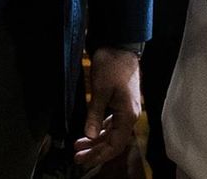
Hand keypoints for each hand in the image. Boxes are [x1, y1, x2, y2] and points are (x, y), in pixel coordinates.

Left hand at [75, 46, 142, 167]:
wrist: (120, 46)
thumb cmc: (112, 66)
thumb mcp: (100, 90)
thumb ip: (94, 114)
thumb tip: (88, 135)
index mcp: (127, 115)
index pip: (115, 144)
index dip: (99, 155)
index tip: (83, 160)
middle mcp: (129, 116)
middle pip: (113, 142)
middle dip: (95, 151)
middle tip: (77, 157)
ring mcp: (126, 110)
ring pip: (111, 133)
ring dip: (96, 141)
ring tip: (79, 146)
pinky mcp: (120, 104)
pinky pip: (111, 123)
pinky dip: (100, 129)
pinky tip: (89, 132)